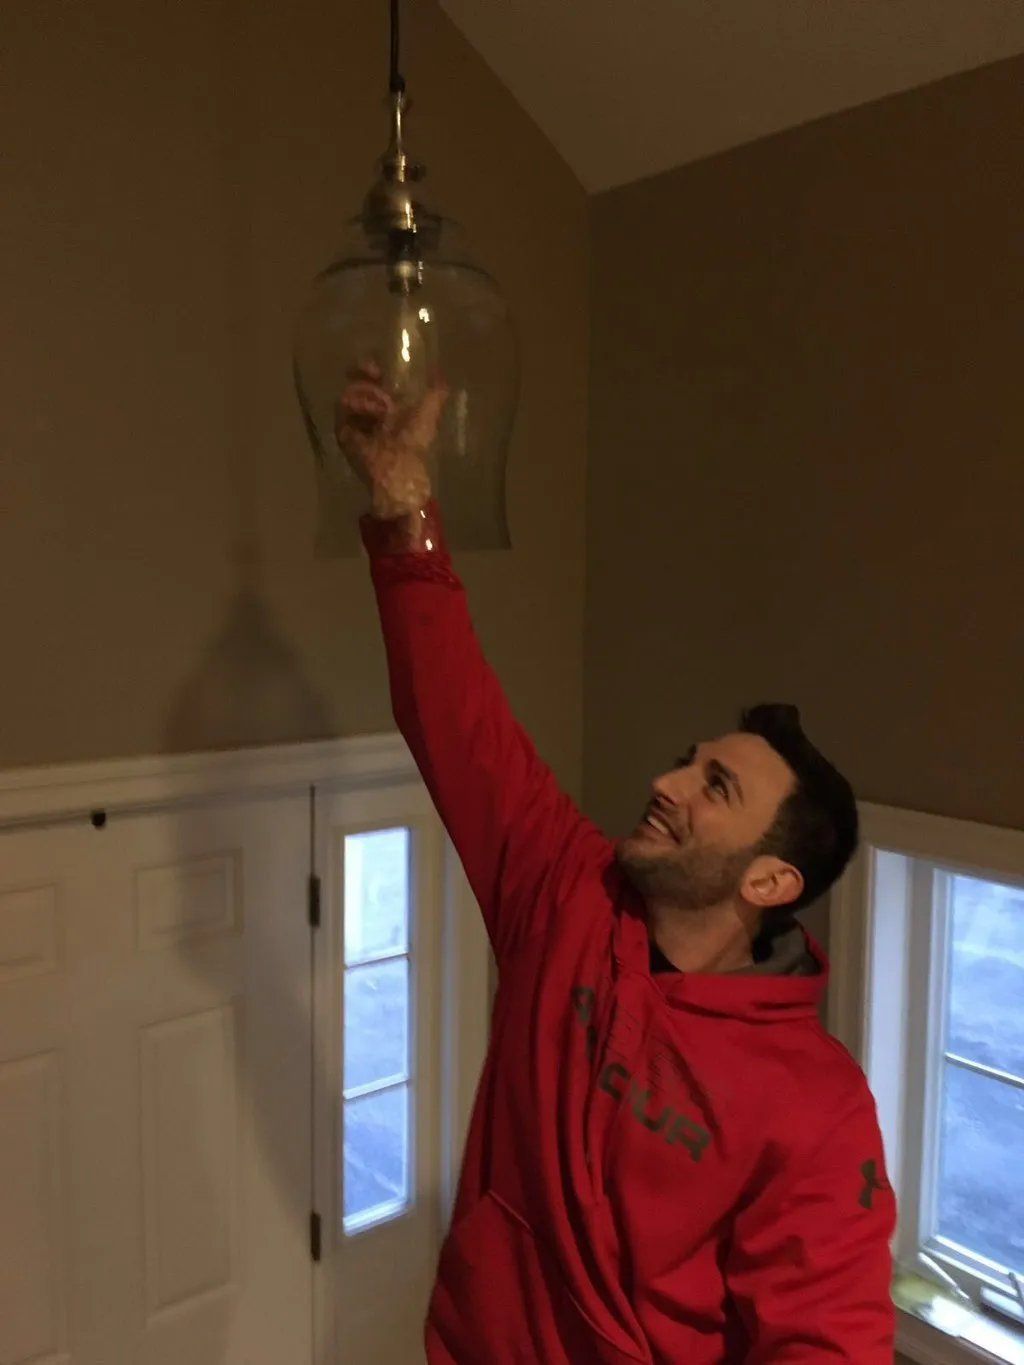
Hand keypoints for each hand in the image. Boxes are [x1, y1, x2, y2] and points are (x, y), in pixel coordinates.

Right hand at [335, 360, 448, 518]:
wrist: (400, 465)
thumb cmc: (415, 440)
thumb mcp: (428, 412)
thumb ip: (436, 392)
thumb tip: (440, 372)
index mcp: (388, 406)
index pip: (372, 380)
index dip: (369, 369)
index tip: (374, 369)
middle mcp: (370, 413)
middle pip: (356, 384)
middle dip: (363, 379)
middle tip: (374, 378)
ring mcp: (355, 423)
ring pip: (347, 395)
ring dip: (365, 396)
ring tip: (381, 410)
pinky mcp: (344, 433)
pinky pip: (341, 414)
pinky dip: (354, 410)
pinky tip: (370, 414)